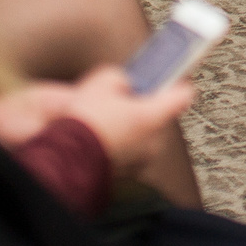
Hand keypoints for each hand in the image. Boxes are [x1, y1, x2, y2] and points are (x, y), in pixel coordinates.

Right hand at [0, 65, 192, 172]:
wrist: (61, 162)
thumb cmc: (82, 123)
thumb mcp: (101, 82)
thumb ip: (121, 78)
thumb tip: (124, 82)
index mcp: (153, 116)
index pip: (184, 94)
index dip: (178, 80)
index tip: (174, 73)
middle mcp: (153, 141)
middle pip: (160, 114)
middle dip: (145, 104)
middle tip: (125, 97)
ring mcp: (141, 160)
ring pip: (145, 133)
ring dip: (132, 125)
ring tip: (107, 117)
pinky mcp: (127, 172)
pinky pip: (131, 149)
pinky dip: (122, 141)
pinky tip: (102, 135)